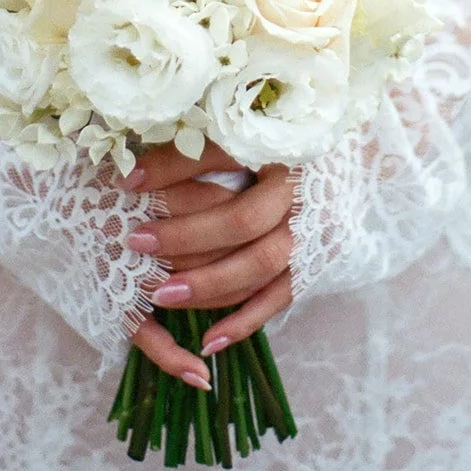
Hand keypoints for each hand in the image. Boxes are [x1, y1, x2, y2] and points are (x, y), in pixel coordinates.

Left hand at [122, 140, 294, 383]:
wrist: (342, 157)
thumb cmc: (280, 135)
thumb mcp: (240, 128)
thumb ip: (192, 147)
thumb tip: (133, 176)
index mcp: (281, 145)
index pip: (219, 156)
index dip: (172, 169)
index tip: (127, 183)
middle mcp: (301, 190)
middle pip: (241, 220)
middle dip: (185, 236)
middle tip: (137, 242)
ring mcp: (313, 231)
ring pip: (259, 265)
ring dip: (208, 283)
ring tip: (160, 295)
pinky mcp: (315, 262)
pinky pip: (278, 297)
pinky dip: (243, 321)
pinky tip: (208, 341)